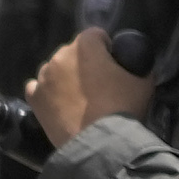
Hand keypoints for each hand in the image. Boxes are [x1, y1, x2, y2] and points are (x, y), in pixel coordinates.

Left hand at [26, 29, 149, 147]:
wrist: (103, 143)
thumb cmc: (124, 108)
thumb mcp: (143, 81)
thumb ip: (135, 64)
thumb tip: (130, 63)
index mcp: (85, 46)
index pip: (96, 35)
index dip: (107, 48)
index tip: (114, 64)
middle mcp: (60, 55)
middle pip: (73, 52)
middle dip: (85, 63)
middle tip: (99, 85)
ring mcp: (44, 76)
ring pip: (55, 69)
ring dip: (66, 78)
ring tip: (80, 99)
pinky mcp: (35, 97)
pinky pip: (38, 87)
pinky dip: (47, 92)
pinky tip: (59, 104)